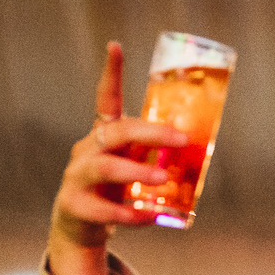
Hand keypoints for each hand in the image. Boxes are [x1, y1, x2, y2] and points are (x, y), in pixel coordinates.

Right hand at [47, 42, 189, 274]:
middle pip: (115, 132)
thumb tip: (199, 148)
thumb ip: (155, 156)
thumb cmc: (113, 190)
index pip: (105, 98)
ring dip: (136, 172)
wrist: (80, 228)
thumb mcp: (131, 166)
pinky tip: (149, 217)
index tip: (115, 45)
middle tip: (180, 140)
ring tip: (162, 179)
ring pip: (104, 167)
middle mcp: (86, 150)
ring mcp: (76, 177)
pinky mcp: (74, 206)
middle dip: (149, 134)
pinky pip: (103, 209)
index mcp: (102, 136)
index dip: (110, 72)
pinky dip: (129, 213)